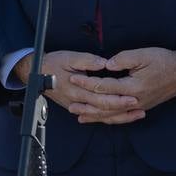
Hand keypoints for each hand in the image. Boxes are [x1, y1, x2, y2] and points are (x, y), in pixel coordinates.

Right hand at [14, 50, 141, 124]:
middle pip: (104, 110)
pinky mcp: (76, 107)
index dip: (118, 98)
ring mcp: (77, 106)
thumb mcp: (70, 57)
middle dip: (122, 109)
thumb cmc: (53, 62)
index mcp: (78, 89)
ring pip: (100, 116)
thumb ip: (88, 61)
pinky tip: (118, 117)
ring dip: (118, 117)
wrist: (36, 73)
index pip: (102, 97)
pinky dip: (107, 118)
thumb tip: (104, 63)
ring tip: (134, 115)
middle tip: (139, 107)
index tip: (133, 96)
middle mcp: (78, 101)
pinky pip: (94, 116)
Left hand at [69, 47, 175, 121]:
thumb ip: (123, 59)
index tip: (74, 77)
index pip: (104, 86)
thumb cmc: (164, 60)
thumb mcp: (143, 54)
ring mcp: (138, 106)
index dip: (88, 82)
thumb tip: (105, 65)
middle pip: (105, 106)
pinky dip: (109, 118)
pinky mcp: (141, 107)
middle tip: (70, 102)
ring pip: (113, 115)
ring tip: (79, 115)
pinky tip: (101, 118)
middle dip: (86, 104)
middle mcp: (134, 100)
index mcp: (133, 86)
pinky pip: (122, 117)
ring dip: (95, 116)